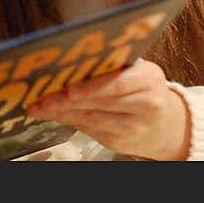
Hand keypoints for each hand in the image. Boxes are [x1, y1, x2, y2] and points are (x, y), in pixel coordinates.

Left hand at [26, 58, 190, 159]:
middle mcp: (146, 103)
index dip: (92, 87)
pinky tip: (52, 114)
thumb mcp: (130, 70)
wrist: (162, 123)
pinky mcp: (120, 141)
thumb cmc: (138, 88)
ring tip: (41, 105)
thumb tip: (63, 61)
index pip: (119, 83)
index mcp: (148, 77)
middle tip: (44, 97)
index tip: (69, 88)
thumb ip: (104, 64)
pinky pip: (89, 130)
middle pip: (101, 102)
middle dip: (68, 100)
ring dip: (62, 112)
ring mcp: (134, 126)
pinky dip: (67, 120)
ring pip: (92, 118)